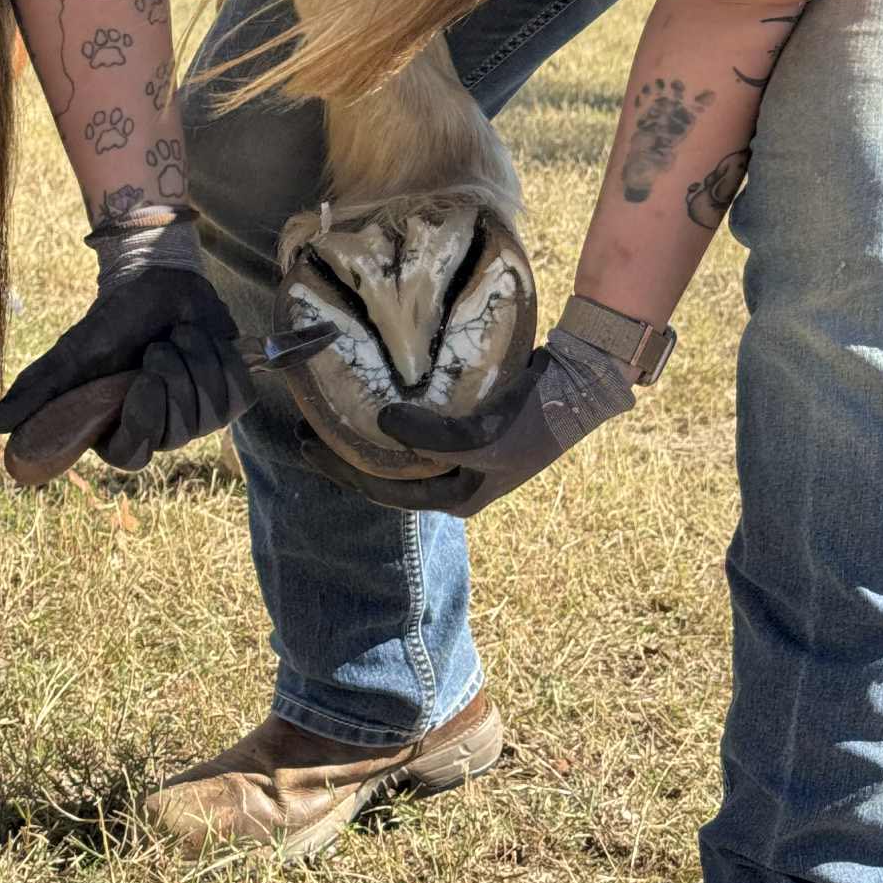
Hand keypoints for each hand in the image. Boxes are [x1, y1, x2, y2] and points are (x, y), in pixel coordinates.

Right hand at [0, 263, 255, 470]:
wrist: (160, 284)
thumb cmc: (113, 321)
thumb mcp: (73, 353)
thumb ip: (38, 389)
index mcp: (120, 431)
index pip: (133, 456)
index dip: (141, 421)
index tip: (138, 381)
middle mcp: (162, 433)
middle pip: (177, 431)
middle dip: (168, 374)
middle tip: (156, 348)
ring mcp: (201, 419)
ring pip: (211, 410)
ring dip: (193, 358)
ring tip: (178, 339)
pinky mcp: (234, 396)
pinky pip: (238, 391)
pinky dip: (221, 355)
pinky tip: (206, 342)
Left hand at [300, 325, 635, 515]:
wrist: (578, 383)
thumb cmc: (533, 419)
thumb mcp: (481, 437)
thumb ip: (431, 437)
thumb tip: (382, 421)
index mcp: (458, 498)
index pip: (385, 492)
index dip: (342, 472)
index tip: (307, 447)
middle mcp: (456, 481)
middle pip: (387, 473)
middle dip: (345, 456)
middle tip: (304, 431)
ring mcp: (461, 455)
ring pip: (400, 450)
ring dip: (366, 435)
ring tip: (330, 412)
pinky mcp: (466, 425)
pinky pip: (417, 426)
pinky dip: (392, 416)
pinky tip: (371, 397)